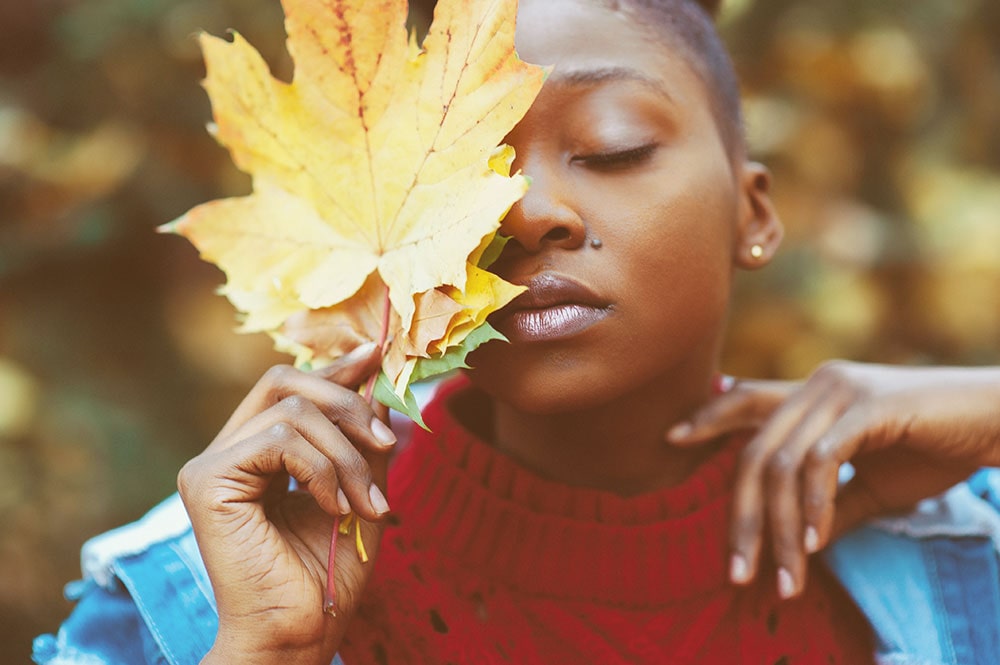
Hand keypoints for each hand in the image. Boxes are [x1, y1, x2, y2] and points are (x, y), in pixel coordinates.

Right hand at [177, 343, 396, 664]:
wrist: (301, 632)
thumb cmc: (329, 573)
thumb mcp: (361, 489)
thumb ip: (362, 439)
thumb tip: (376, 379)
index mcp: (258, 452)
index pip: (291, 387)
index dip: (333, 367)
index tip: (375, 355)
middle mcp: (229, 451)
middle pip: (284, 380)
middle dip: (348, 404)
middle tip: (388, 443)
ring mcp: (211, 464)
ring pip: (292, 410)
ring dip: (346, 455)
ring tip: (365, 502)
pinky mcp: (206, 480)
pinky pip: (280, 438)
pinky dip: (321, 469)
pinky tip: (333, 508)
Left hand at [668, 361, 999, 599]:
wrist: (992, 425)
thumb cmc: (933, 449)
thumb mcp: (872, 486)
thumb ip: (829, 506)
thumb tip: (795, 541)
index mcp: (813, 395)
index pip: (747, 401)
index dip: (708, 416)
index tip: (670, 437)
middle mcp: (817, 384)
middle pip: (754, 453)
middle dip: (743, 518)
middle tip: (737, 571)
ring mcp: (840, 390)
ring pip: (782, 465)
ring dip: (780, 529)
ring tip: (784, 576)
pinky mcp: (867, 405)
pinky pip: (821, 462)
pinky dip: (813, 507)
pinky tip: (814, 543)